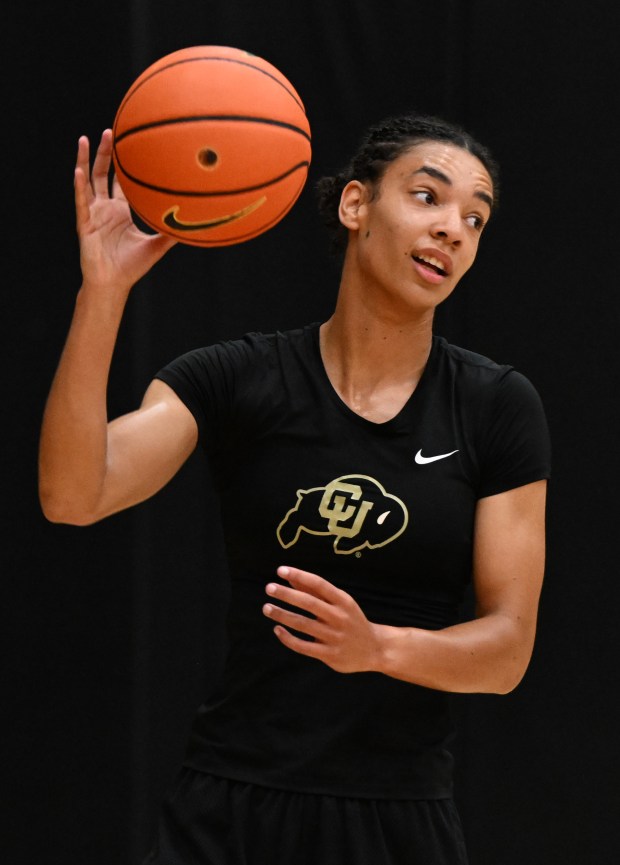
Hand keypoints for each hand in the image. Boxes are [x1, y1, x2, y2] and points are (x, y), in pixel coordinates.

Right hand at [74, 130, 176, 294]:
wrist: (114, 284)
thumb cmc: (132, 267)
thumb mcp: (157, 246)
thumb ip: (172, 234)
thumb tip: (198, 225)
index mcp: (120, 211)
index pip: (120, 182)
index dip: (124, 164)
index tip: (129, 143)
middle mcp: (105, 208)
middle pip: (103, 174)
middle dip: (105, 153)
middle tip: (110, 130)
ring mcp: (93, 214)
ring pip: (87, 181)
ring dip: (85, 160)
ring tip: (86, 139)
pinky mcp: (84, 224)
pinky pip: (81, 202)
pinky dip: (79, 187)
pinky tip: (78, 171)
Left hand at [263, 566, 381, 673]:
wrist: (375, 649)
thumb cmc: (351, 620)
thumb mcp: (339, 603)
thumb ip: (315, 591)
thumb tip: (290, 578)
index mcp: (343, 601)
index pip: (319, 584)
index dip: (299, 575)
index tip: (281, 570)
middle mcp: (339, 617)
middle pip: (309, 603)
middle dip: (287, 594)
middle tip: (269, 587)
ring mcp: (334, 637)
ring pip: (303, 624)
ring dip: (282, 615)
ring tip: (267, 608)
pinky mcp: (329, 654)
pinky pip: (304, 646)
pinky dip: (288, 638)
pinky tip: (277, 629)